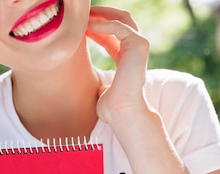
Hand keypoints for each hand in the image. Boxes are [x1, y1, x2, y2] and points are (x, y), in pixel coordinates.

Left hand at [86, 6, 150, 125]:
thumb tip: (90, 88)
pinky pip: (119, 26)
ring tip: (83, 17)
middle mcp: (135, 50)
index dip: (97, 27)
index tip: (80, 26)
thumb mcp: (101, 90)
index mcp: (127, 59)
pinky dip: (103, 24)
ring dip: (102, 15)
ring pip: (121, 18)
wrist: (122, 113)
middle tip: (82, 15)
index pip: (113, 35)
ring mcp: (139, 46)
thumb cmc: (112, 108)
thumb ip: (99, 84)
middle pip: (120, 21)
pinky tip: (88, 27)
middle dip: (101, 15)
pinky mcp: (139, 45)